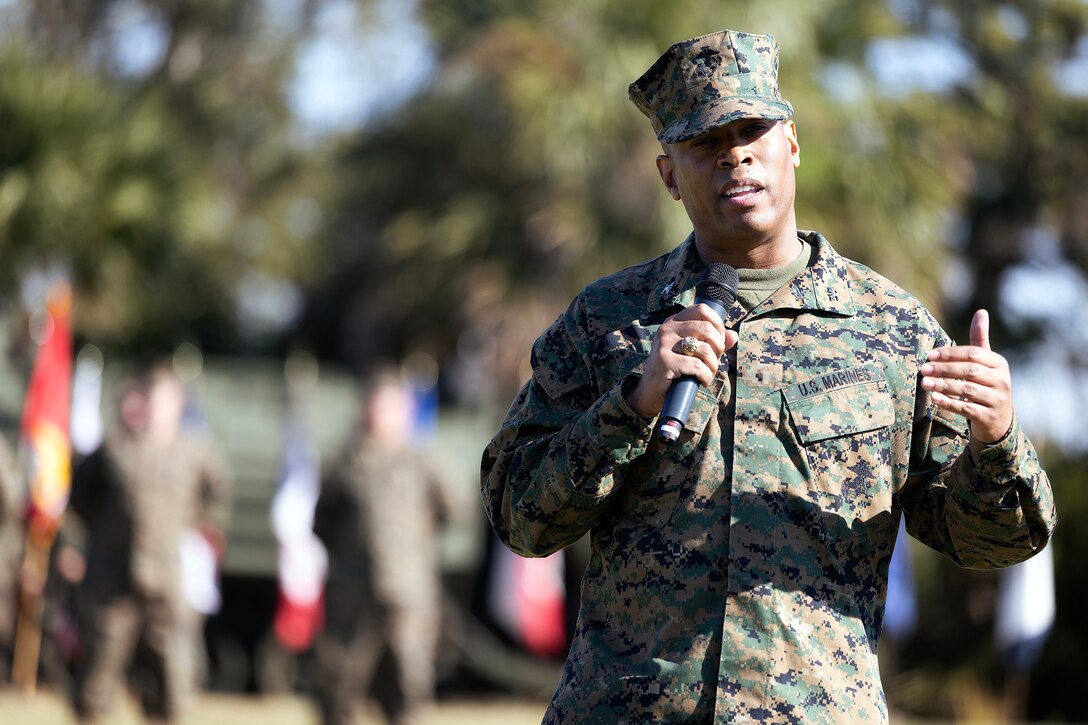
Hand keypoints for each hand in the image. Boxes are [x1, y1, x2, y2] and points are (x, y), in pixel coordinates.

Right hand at [625, 304, 738, 418]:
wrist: (650, 392)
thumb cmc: (674, 371)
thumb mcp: (692, 353)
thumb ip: (712, 343)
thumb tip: (733, 335)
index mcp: (673, 322)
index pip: (701, 309)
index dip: (717, 324)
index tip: (718, 341)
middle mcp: (667, 329)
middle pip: (707, 328)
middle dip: (718, 347)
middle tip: (714, 361)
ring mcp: (664, 345)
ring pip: (705, 349)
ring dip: (713, 365)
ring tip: (707, 373)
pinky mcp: (665, 361)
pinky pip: (697, 366)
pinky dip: (705, 376)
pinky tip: (702, 381)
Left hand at [920, 309, 1013, 443]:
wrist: (998, 420)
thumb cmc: (986, 384)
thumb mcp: (985, 363)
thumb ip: (980, 339)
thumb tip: (981, 311)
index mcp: (999, 364)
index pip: (973, 354)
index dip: (951, 353)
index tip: (929, 355)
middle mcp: (1002, 380)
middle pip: (970, 371)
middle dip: (944, 369)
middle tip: (923, 369)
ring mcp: (997, 399)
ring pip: (967, 390)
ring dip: (943, 385)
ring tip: (924, 383)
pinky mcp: (989, 417)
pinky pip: (967, 408)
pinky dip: (949, 403)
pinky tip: (934, 398)